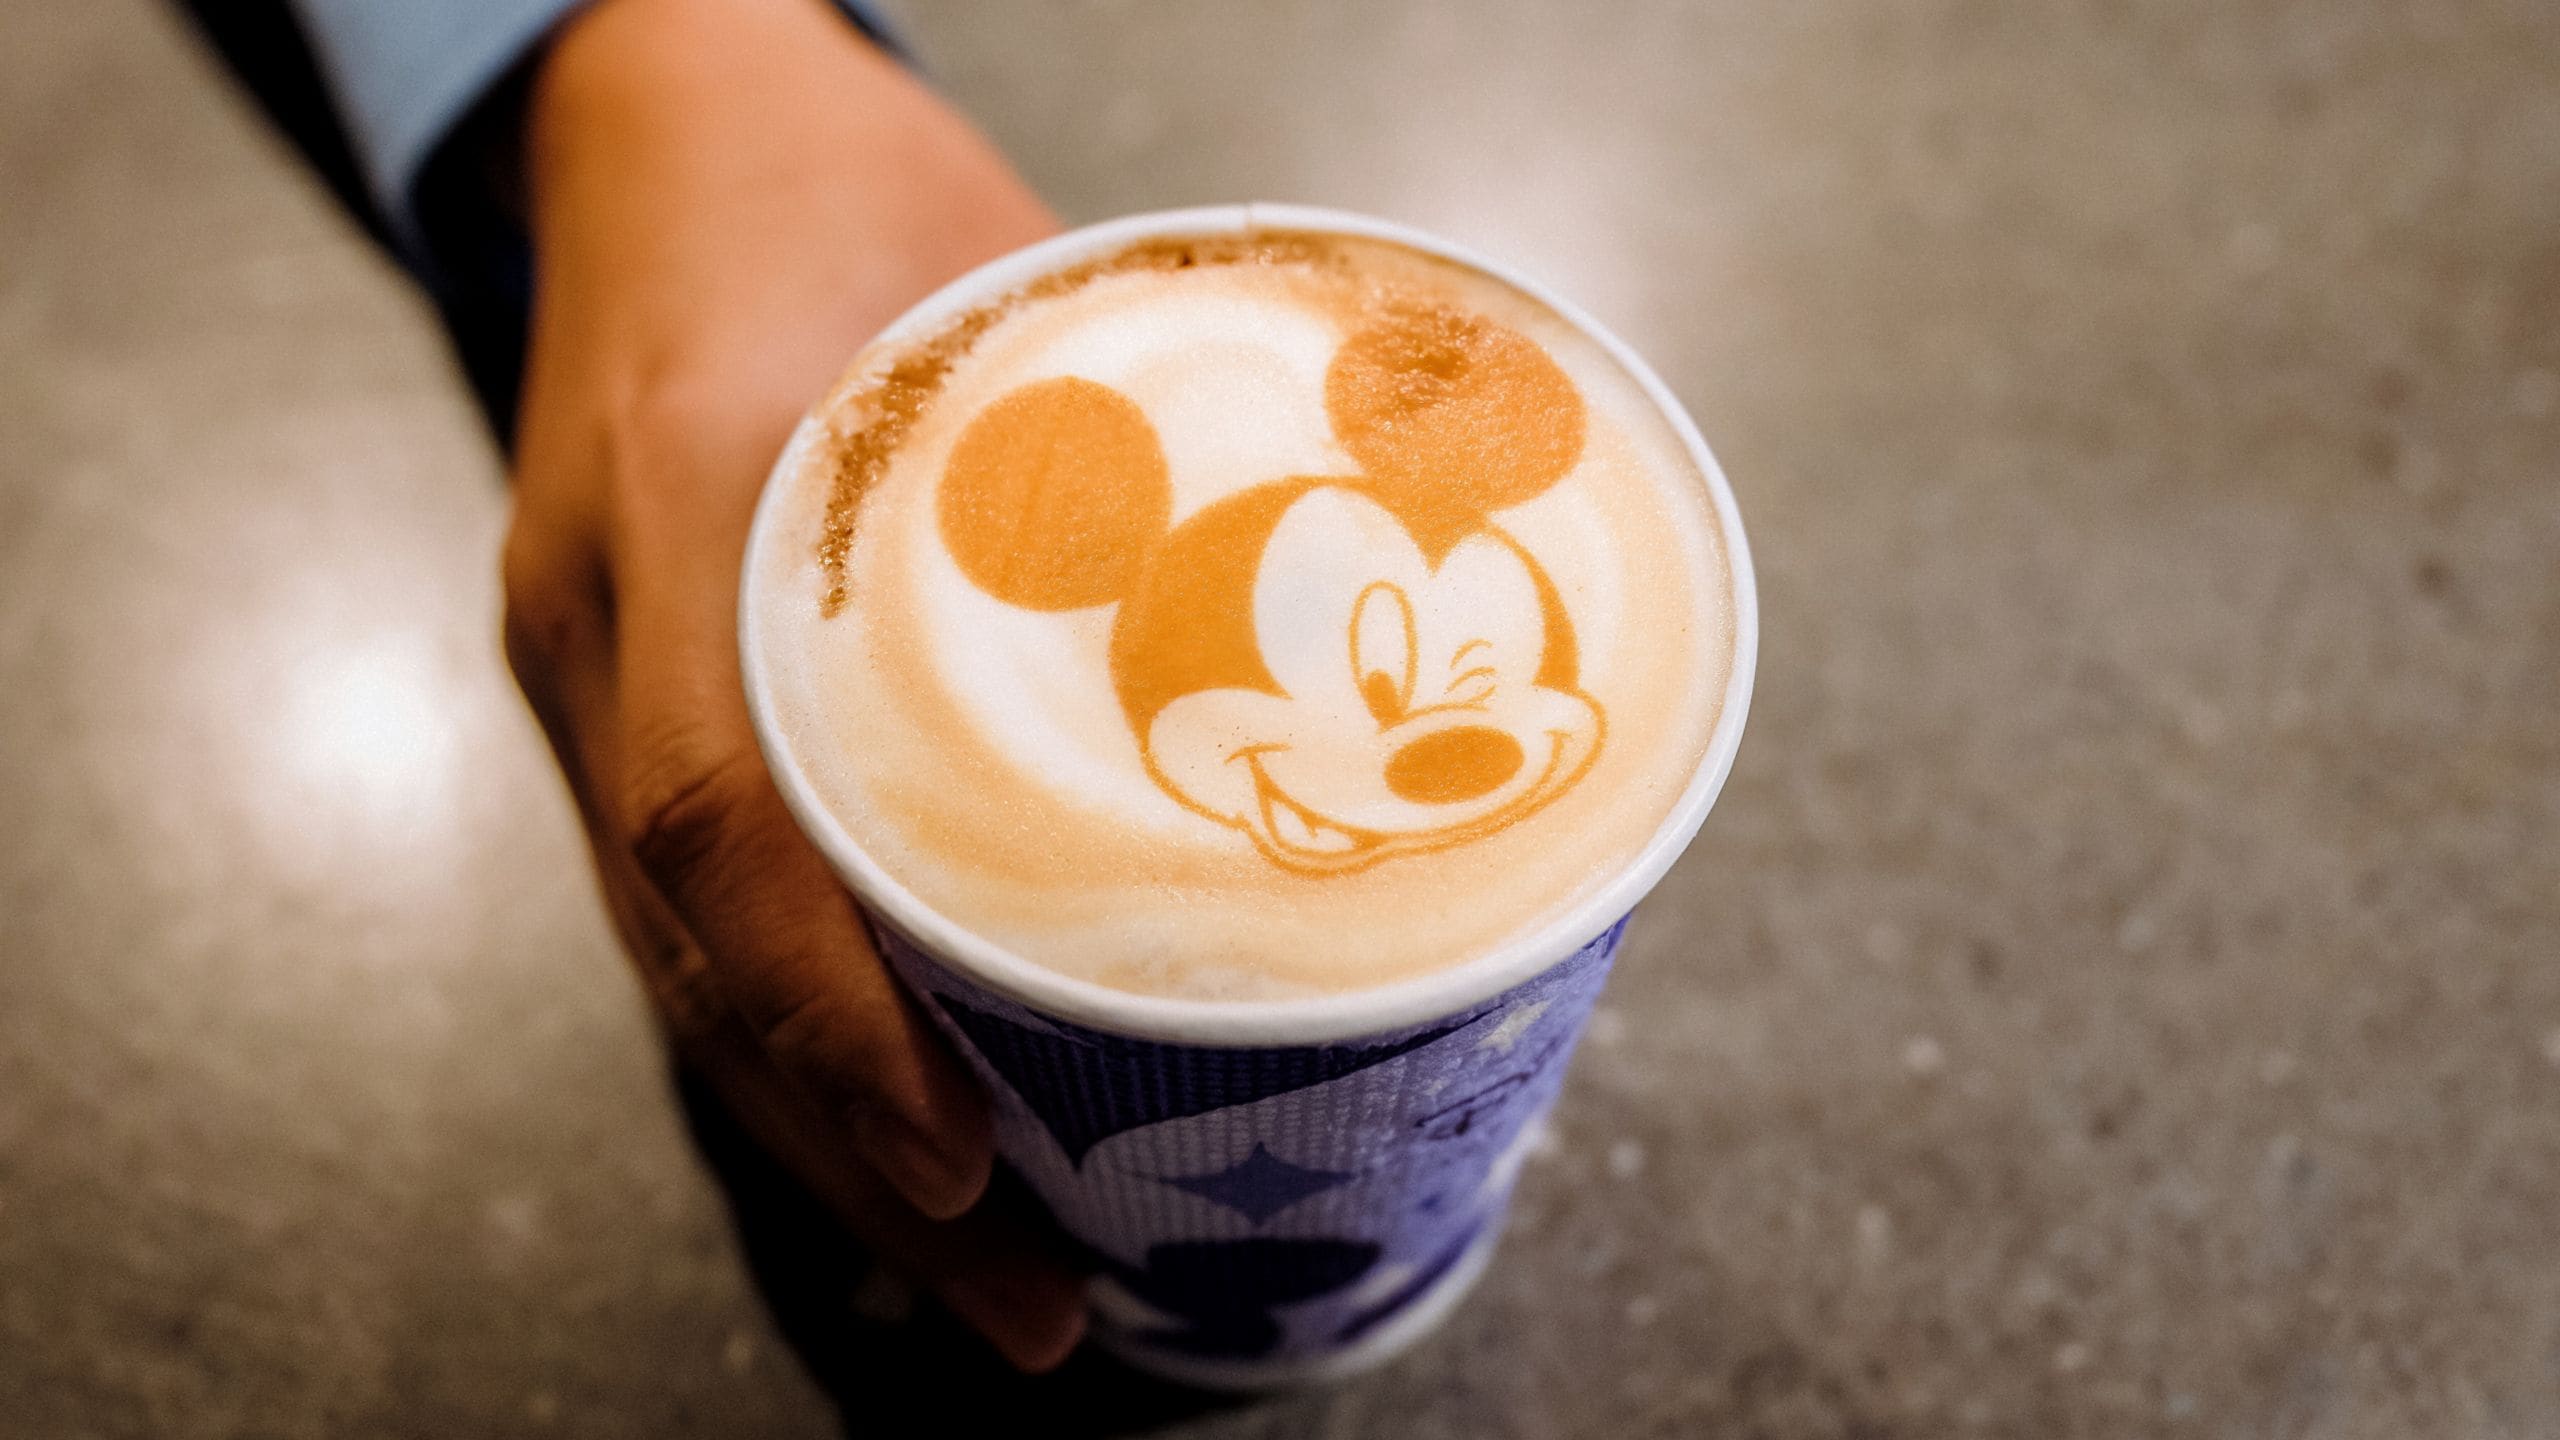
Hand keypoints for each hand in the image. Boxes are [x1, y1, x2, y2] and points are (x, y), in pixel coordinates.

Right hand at [500, 0, 1077, 1368]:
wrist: (651, 113)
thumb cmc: (831, 175)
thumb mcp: (985, 277)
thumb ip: (1119, 442)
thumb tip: (1351, 604)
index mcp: (687, 510)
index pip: (729, 815)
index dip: (844, 1012)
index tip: (969, 1156)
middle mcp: (605, 631)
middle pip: (703, 963)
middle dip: (860, 1161)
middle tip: (1034, 1307)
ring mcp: (590, 678)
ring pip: (690, 972)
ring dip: (832, 1145)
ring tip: (989, 1280)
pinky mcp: (620, 701)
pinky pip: (692, 913)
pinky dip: (803, 1043)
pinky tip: (908, 1140)